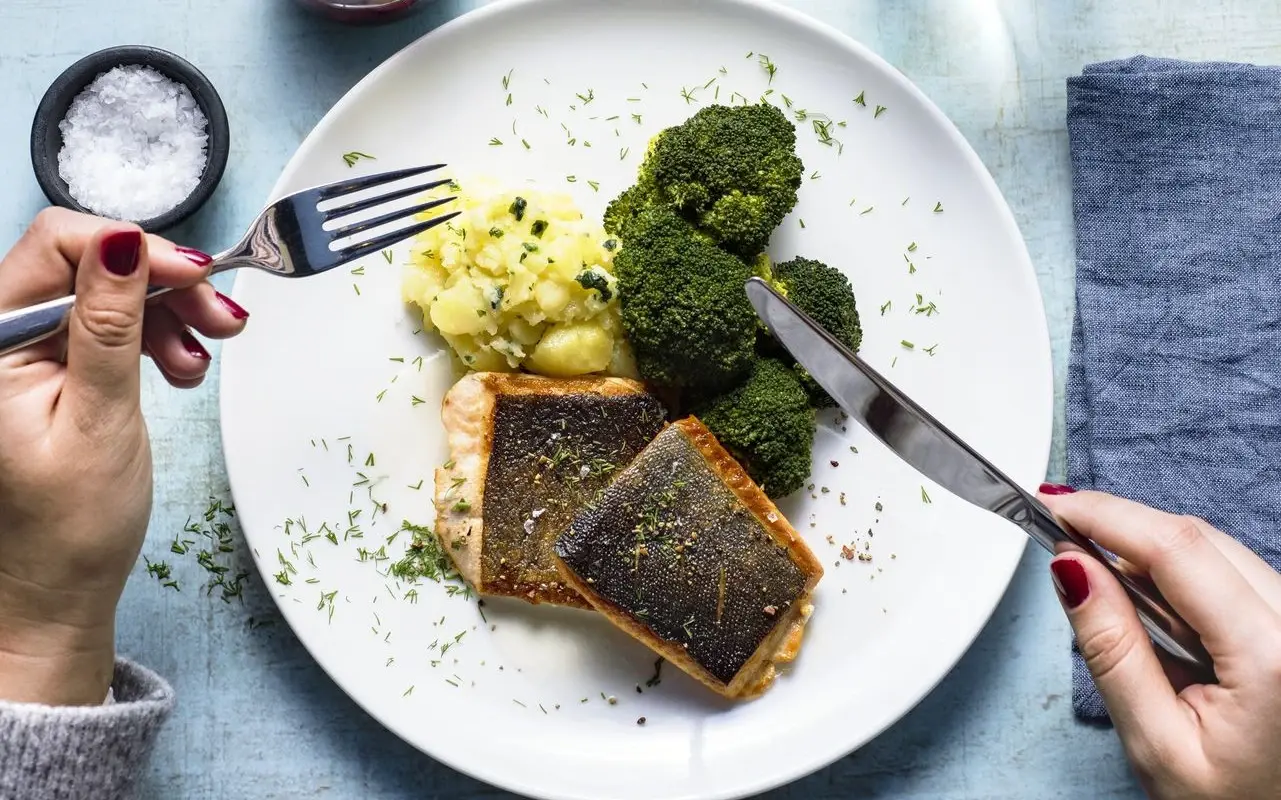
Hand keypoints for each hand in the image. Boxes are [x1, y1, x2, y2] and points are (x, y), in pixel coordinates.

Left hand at [0, 209, 247, 705]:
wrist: (55, 591)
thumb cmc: (65, 530)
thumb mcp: (100, 421)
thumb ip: (108, 328)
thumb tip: (121, 246)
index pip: (57, 245)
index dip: (134, 250)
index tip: (196, 276)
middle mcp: (0, 337)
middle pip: (88, 263)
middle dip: (163, 283)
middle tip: (220, 317)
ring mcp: (25, 352)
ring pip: (108, 291)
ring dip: (168, 313)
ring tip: (204, 355)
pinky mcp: (53, 366)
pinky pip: (109, 325)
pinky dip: (156, 336)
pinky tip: (180, 365)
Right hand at [1040, 488, 1280, 798]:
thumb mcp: (1156, 744)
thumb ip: (1112, 650)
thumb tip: (1070, 567)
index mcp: (1271, 655)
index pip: (1176, 549)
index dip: (1106, 515)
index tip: (1052, 505)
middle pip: (1199, 540)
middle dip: (1124, 532)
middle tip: (1061, 543)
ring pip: (1219, 552)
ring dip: (1155, 560)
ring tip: (1117, 607)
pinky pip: (1238, 575)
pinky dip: (1187, 581)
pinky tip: (1163, 619)